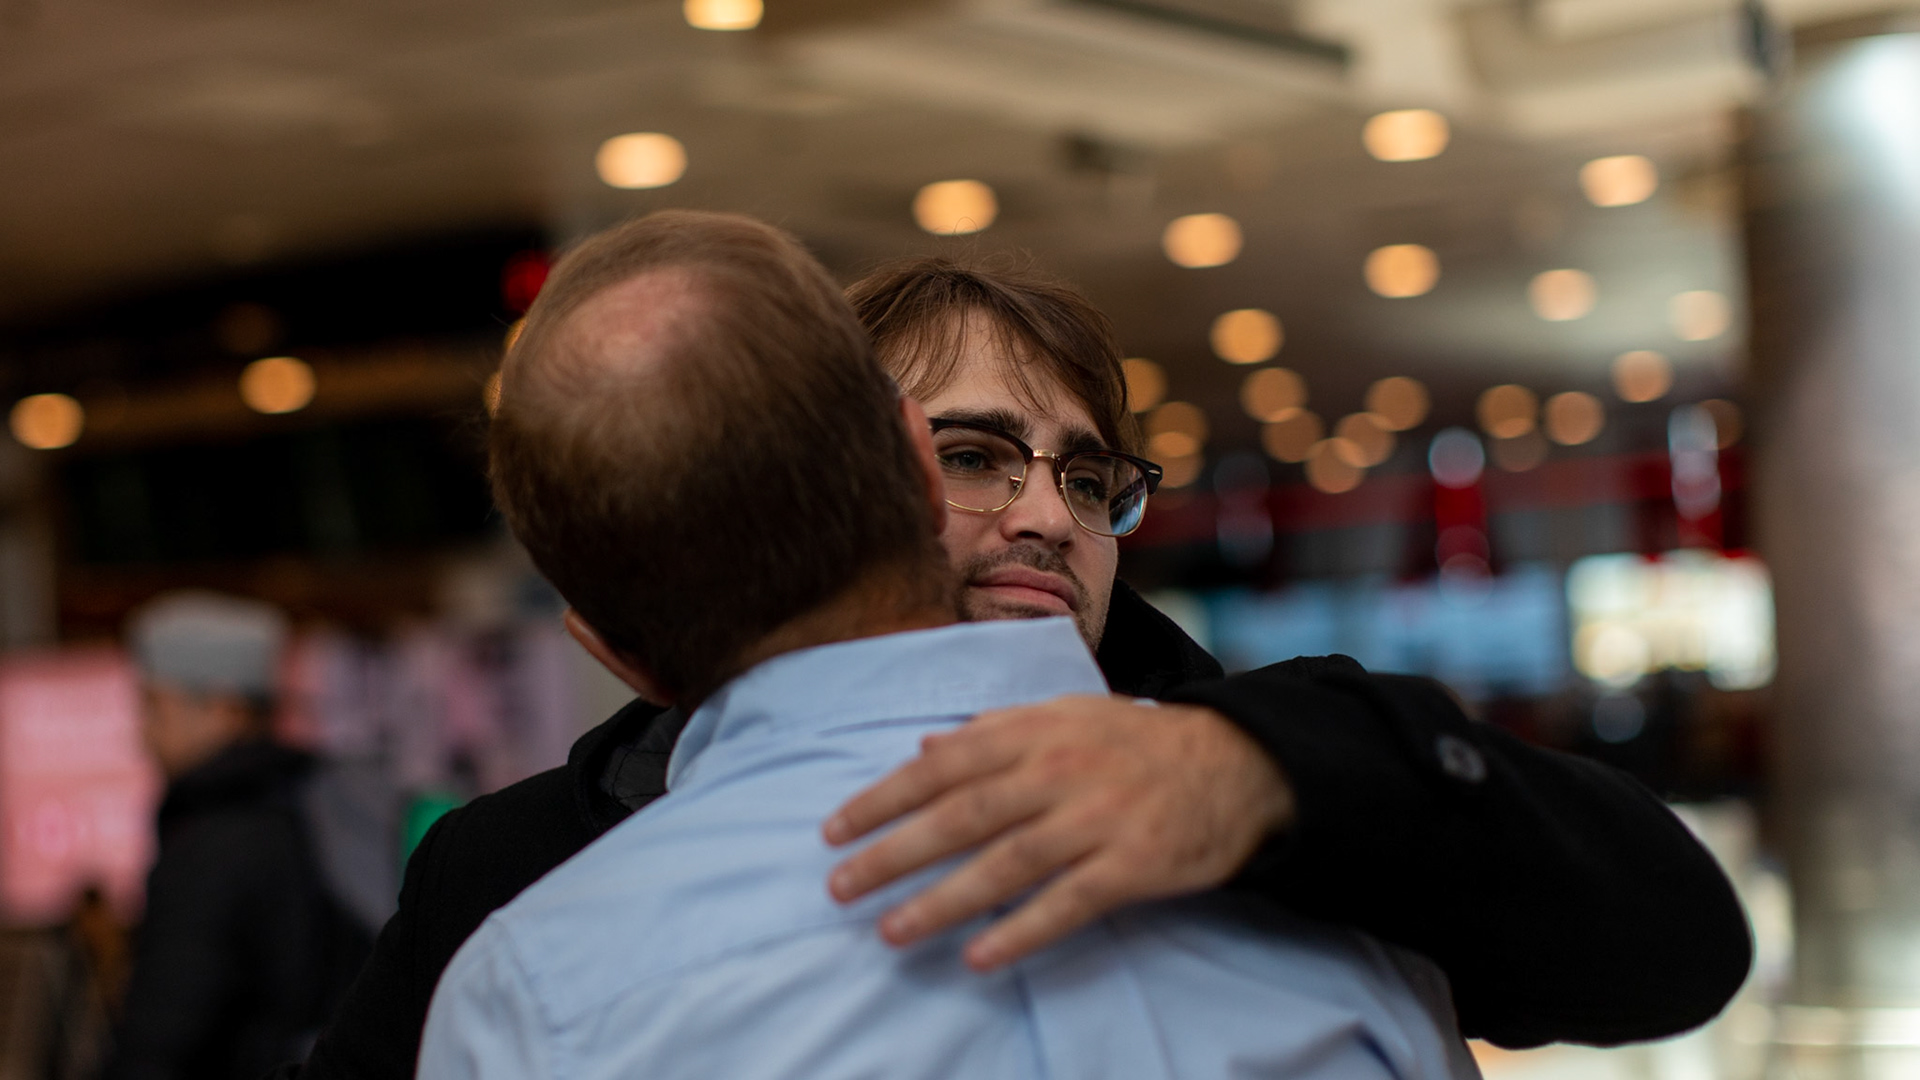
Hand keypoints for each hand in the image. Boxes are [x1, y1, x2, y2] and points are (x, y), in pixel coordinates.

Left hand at [823, 694, 1293, 970]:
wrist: (1233, 763)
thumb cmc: (1132, 742)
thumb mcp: (1063, 716)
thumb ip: (993, 730)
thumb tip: (924, 747)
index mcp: (1035, 731)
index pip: (943, 765)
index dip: (884, 797)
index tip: (834, 830)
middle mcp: (1059, 772)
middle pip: (963, 816)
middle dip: (895, 852)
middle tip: (841, 887)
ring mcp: (1097, 819)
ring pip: (1006, 865)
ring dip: (943, 901)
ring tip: (892, 931)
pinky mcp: (1133, 865)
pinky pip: (1068, 905)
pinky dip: (1020, 932)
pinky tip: (978, 958)